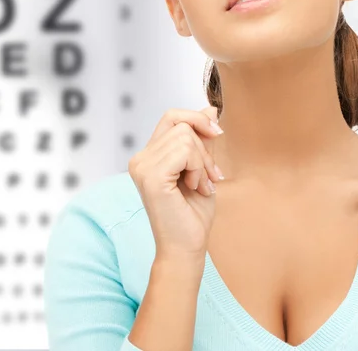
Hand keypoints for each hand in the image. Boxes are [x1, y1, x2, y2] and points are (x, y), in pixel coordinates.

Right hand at [128, 106, 223, 259]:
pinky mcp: (151, 176)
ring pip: (185, 137)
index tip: (217, 133)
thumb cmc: (193, 215)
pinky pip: (185, 151)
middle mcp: (140, 158)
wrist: (187, 249)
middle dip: (205, 148)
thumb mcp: (202, 168)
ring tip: (201, 185)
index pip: (171, 116)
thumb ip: (202, 139)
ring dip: (203, 162)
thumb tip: (210, 108)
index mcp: (148, 156)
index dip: (197, 119)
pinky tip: (196, 187)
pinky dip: (199, 168)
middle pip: (181, 124)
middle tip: (210, 177)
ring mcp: (142, 166)